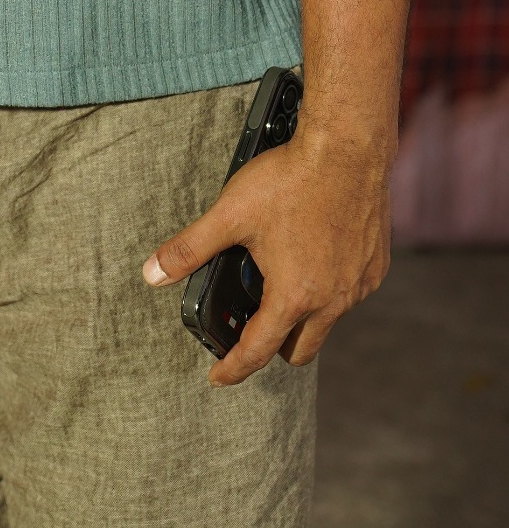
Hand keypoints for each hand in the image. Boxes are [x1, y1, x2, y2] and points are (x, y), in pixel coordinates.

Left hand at [141, 121, 392, 385]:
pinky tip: (310, 258)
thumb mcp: (229, 214)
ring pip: (326, 322)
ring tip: (277, 281)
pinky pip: (348, 295)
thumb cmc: (290, 180)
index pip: (258, 351)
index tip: (218, 377)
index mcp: (294, 296)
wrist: (347, 149)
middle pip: (299, 350)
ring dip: (302, 314)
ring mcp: (358, 286)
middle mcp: (333, 301)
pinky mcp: (375, 268)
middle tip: (249, 324)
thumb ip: (189, 249)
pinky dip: (327, 289)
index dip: (232, 369)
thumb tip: (152, 274)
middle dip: (272, 347)